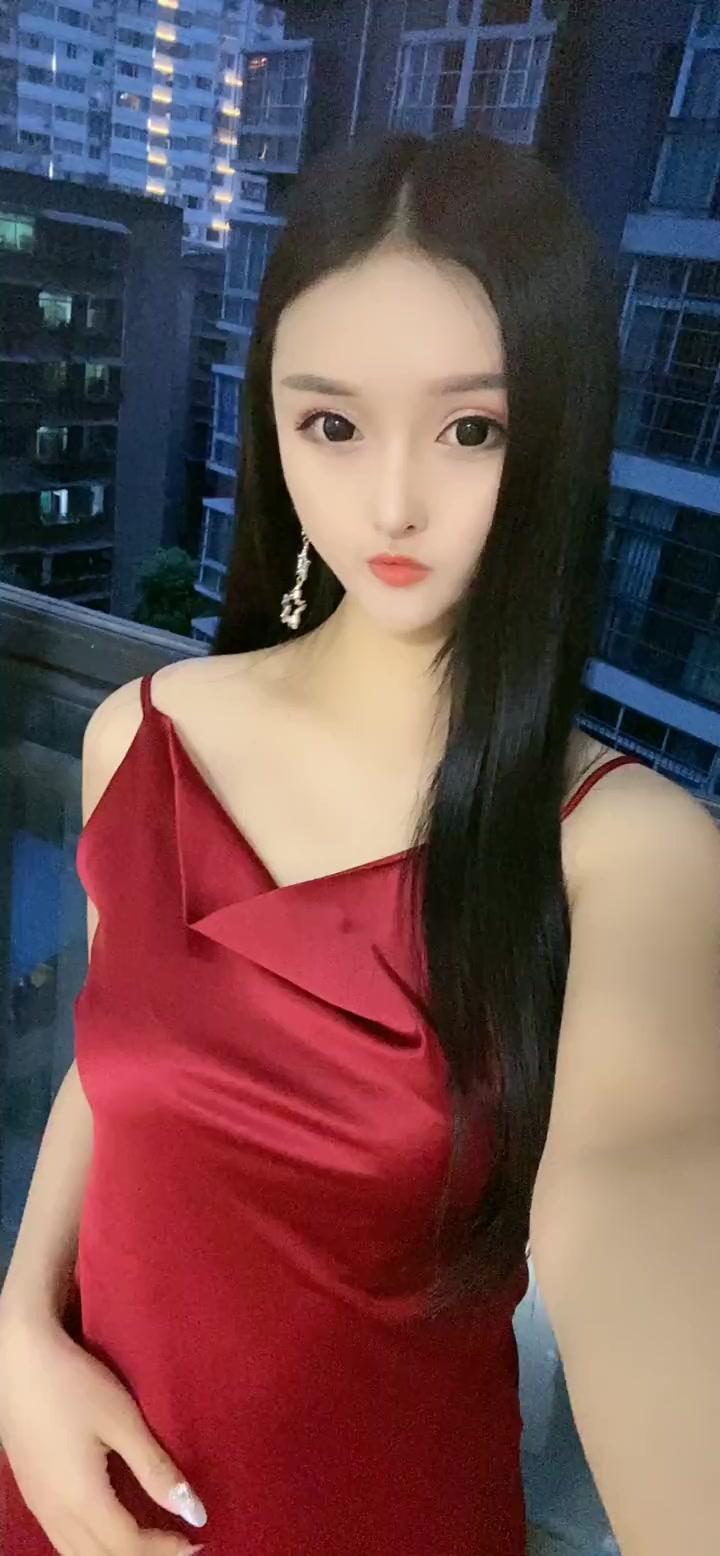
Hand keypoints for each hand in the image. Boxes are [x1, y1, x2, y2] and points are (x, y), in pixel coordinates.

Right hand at [0, 1314, 206, 1555]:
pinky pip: (64, 1540)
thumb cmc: (73, 1383)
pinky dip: (93, 1546)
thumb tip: (195, 1512)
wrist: (16, 1358)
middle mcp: (56, 1513)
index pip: (128, 1547)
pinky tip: (111, 1524)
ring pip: (78, 1554)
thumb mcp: (122, 1420)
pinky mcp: (32, 1492)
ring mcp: (39, 1504)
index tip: (197, 1538)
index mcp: (82, 1499)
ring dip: (116, 1555)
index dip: (165, 1550)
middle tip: (180, 1544)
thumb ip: (156, 1469)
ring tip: (152, 1540)